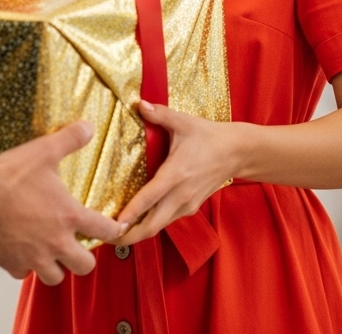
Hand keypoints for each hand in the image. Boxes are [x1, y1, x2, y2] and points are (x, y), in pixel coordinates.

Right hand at [0, 121, 126, 284]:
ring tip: (51, 255)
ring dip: (55, 267)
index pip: (104, 230)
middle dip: (84, 259)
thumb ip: (68, 140)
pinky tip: (20, 254)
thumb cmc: (6, 179)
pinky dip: (24, 267)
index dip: (114, 229)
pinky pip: (23, 274)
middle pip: (85, 266)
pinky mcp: (12, 264)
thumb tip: (87, 128)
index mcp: (68, 216)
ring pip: (55, 277)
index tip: (116, 228)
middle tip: (78, 248)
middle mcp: (55, 242)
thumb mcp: (42, 152)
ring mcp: (34, 256)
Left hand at [114, 101, 236, 245]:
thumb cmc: (209, 136)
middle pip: (152, 225)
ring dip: (136, 234)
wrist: (238, 152)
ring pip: (158, 227)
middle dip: (128, 235)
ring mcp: (187, 204)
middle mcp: (181, 194)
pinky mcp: (190, 207)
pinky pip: (166, 221)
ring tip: (113, 235)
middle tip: (103, 238)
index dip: (131, 213)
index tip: (113, 224)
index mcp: (176, 174)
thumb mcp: (184, 122)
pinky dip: (149, 226)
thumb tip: (139, 103)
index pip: (149, 198)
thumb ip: (160, 114)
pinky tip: (133, 224)